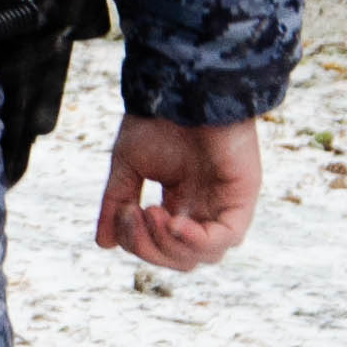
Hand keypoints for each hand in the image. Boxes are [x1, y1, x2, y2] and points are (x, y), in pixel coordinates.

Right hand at [92, 114, 260, 271]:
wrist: (182, 88)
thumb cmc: (158, 119)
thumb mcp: (128, 165)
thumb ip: (117, 202)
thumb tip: (104, 243)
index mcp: (181, 202)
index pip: (161, 245)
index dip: (138, 241)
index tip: (123, 211)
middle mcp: (205, 209)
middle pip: (181, 258)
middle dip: (150, 247)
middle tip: (133, 214)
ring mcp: (224, 206)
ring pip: (204, 255)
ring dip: (170, 244)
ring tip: (151, 213)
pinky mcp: (241, 199)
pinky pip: (225, 238)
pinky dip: (196, 240)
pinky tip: (173, 222)